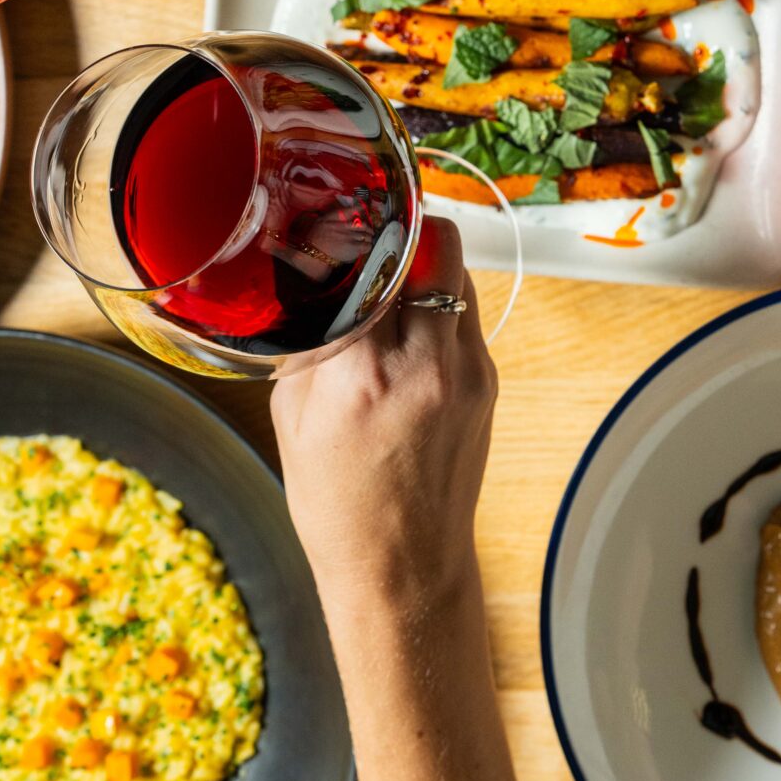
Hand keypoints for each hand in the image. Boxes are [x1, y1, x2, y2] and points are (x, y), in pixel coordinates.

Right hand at [271, 219, 496, 610]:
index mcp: (362, 371)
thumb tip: (312, 277)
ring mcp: (466, 372)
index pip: (376, 257)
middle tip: (372, 226)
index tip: (339, 211)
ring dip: (425, 263)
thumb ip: (310, 339)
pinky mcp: (487, 383)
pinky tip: (407, 325)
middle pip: (435, 245)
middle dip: (403, 227)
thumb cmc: (336, 504)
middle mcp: (423, 363)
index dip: (359, 223)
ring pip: (457, 273)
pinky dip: (437, 305)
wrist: (404, 568)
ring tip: (388, 275)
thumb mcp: (292, 416)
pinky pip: (464, 315)